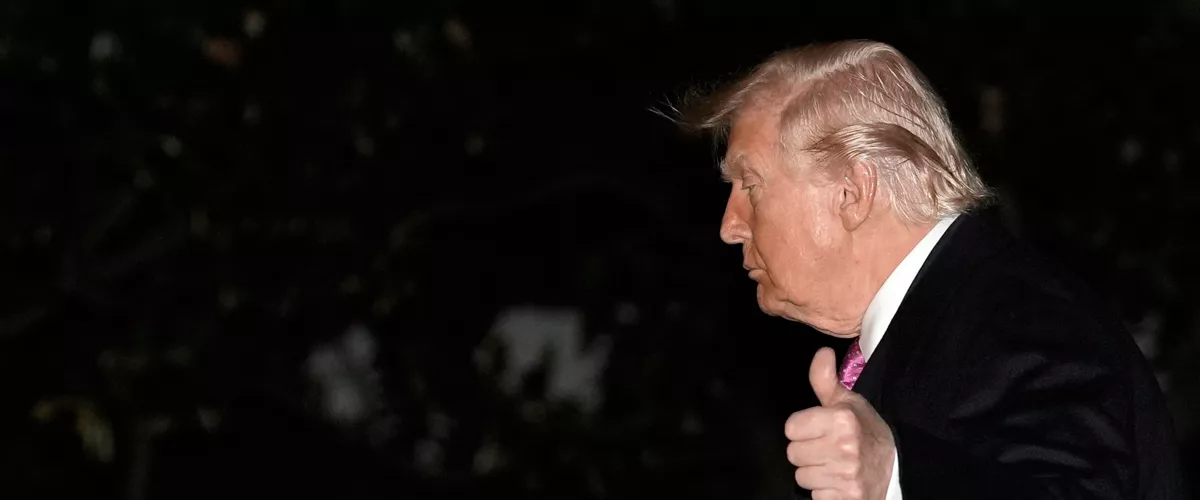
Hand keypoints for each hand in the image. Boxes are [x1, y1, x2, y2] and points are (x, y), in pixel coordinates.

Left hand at [785, 347, 895, 499]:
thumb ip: (826, 380)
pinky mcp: (849, 497)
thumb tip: (822, 352)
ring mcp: (848, 475)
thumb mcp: (848, 402)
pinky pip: (815, 496)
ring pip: (802, 477)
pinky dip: (825, 491)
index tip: (819, 429)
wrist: (897, 466)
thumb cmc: (866, 431)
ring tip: (834, 464)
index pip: (791, 428)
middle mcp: (845, 447)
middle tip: (827, 448)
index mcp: (842, 419)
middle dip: (807, 451)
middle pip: (793, 454)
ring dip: (815, 473)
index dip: (803, 428)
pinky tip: (839, 481)